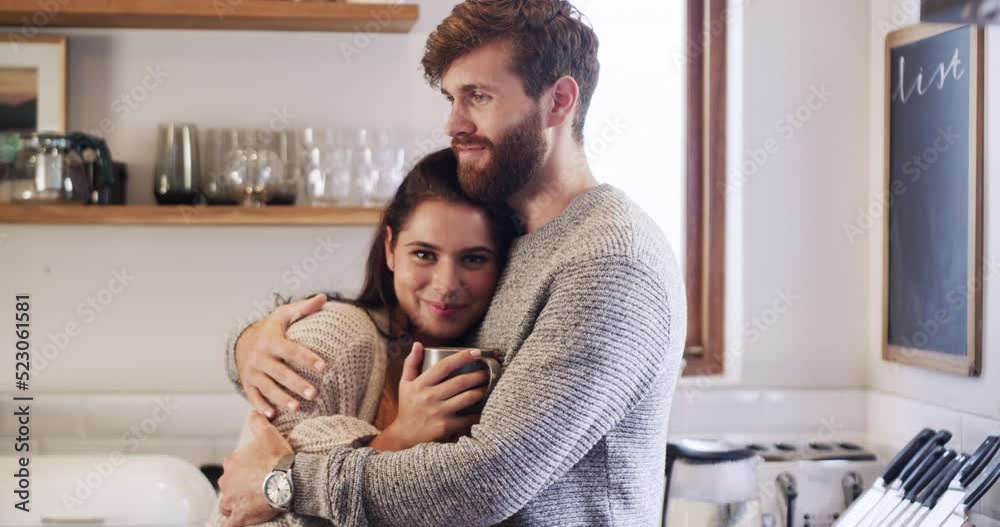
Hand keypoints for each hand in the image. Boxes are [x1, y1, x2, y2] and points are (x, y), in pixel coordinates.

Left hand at [218, 413, 292, 526]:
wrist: (287, 479)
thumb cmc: (277, 457)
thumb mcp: (268, 433)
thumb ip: (258, 421)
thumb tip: (252, 412)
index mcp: (231, 463)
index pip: (231, 467)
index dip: (242, 469)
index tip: (255, 471)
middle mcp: (227, 482)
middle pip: (228, 486)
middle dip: (238, 487)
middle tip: (255, 488)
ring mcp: (232, 501)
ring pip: (227, 505)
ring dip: (235, 505)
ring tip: (250, 504)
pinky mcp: (239, 516)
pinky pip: (231, 524)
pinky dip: (233, 523)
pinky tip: (236, 523)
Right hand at [236, 293, 327, 416]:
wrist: (244, 341)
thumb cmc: (273, 328)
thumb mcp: (285, 315)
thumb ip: (304, 308)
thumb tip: (324, 298)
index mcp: (271, 341)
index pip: (291, 350)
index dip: (307, 358)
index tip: (324, 366)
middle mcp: (260, 358)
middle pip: (280, 373)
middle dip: (296, 384)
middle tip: (314, 394)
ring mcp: (253, 372)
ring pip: (268, 388)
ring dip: (282, 399)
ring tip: (297, 408)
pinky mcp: (248, 384)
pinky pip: (253, 397)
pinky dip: (261, 407)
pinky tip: (272, 416)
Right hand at [372, 343, 486, 451]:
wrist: (405, 436)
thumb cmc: (408, 407)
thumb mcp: (405, 384)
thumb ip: (411, 363)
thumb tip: (418, 344)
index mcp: (420, 384)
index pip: (444, 366)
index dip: (462, 357)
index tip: (476, 352)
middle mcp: (429, 397)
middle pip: (460, 382)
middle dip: (478, 374)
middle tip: (488, 370)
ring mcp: (438, 412)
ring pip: (467, 397)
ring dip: (482, 390)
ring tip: (488, 385)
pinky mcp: (446, 427)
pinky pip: (468, 417)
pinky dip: (479, 412)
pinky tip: (486, 406)